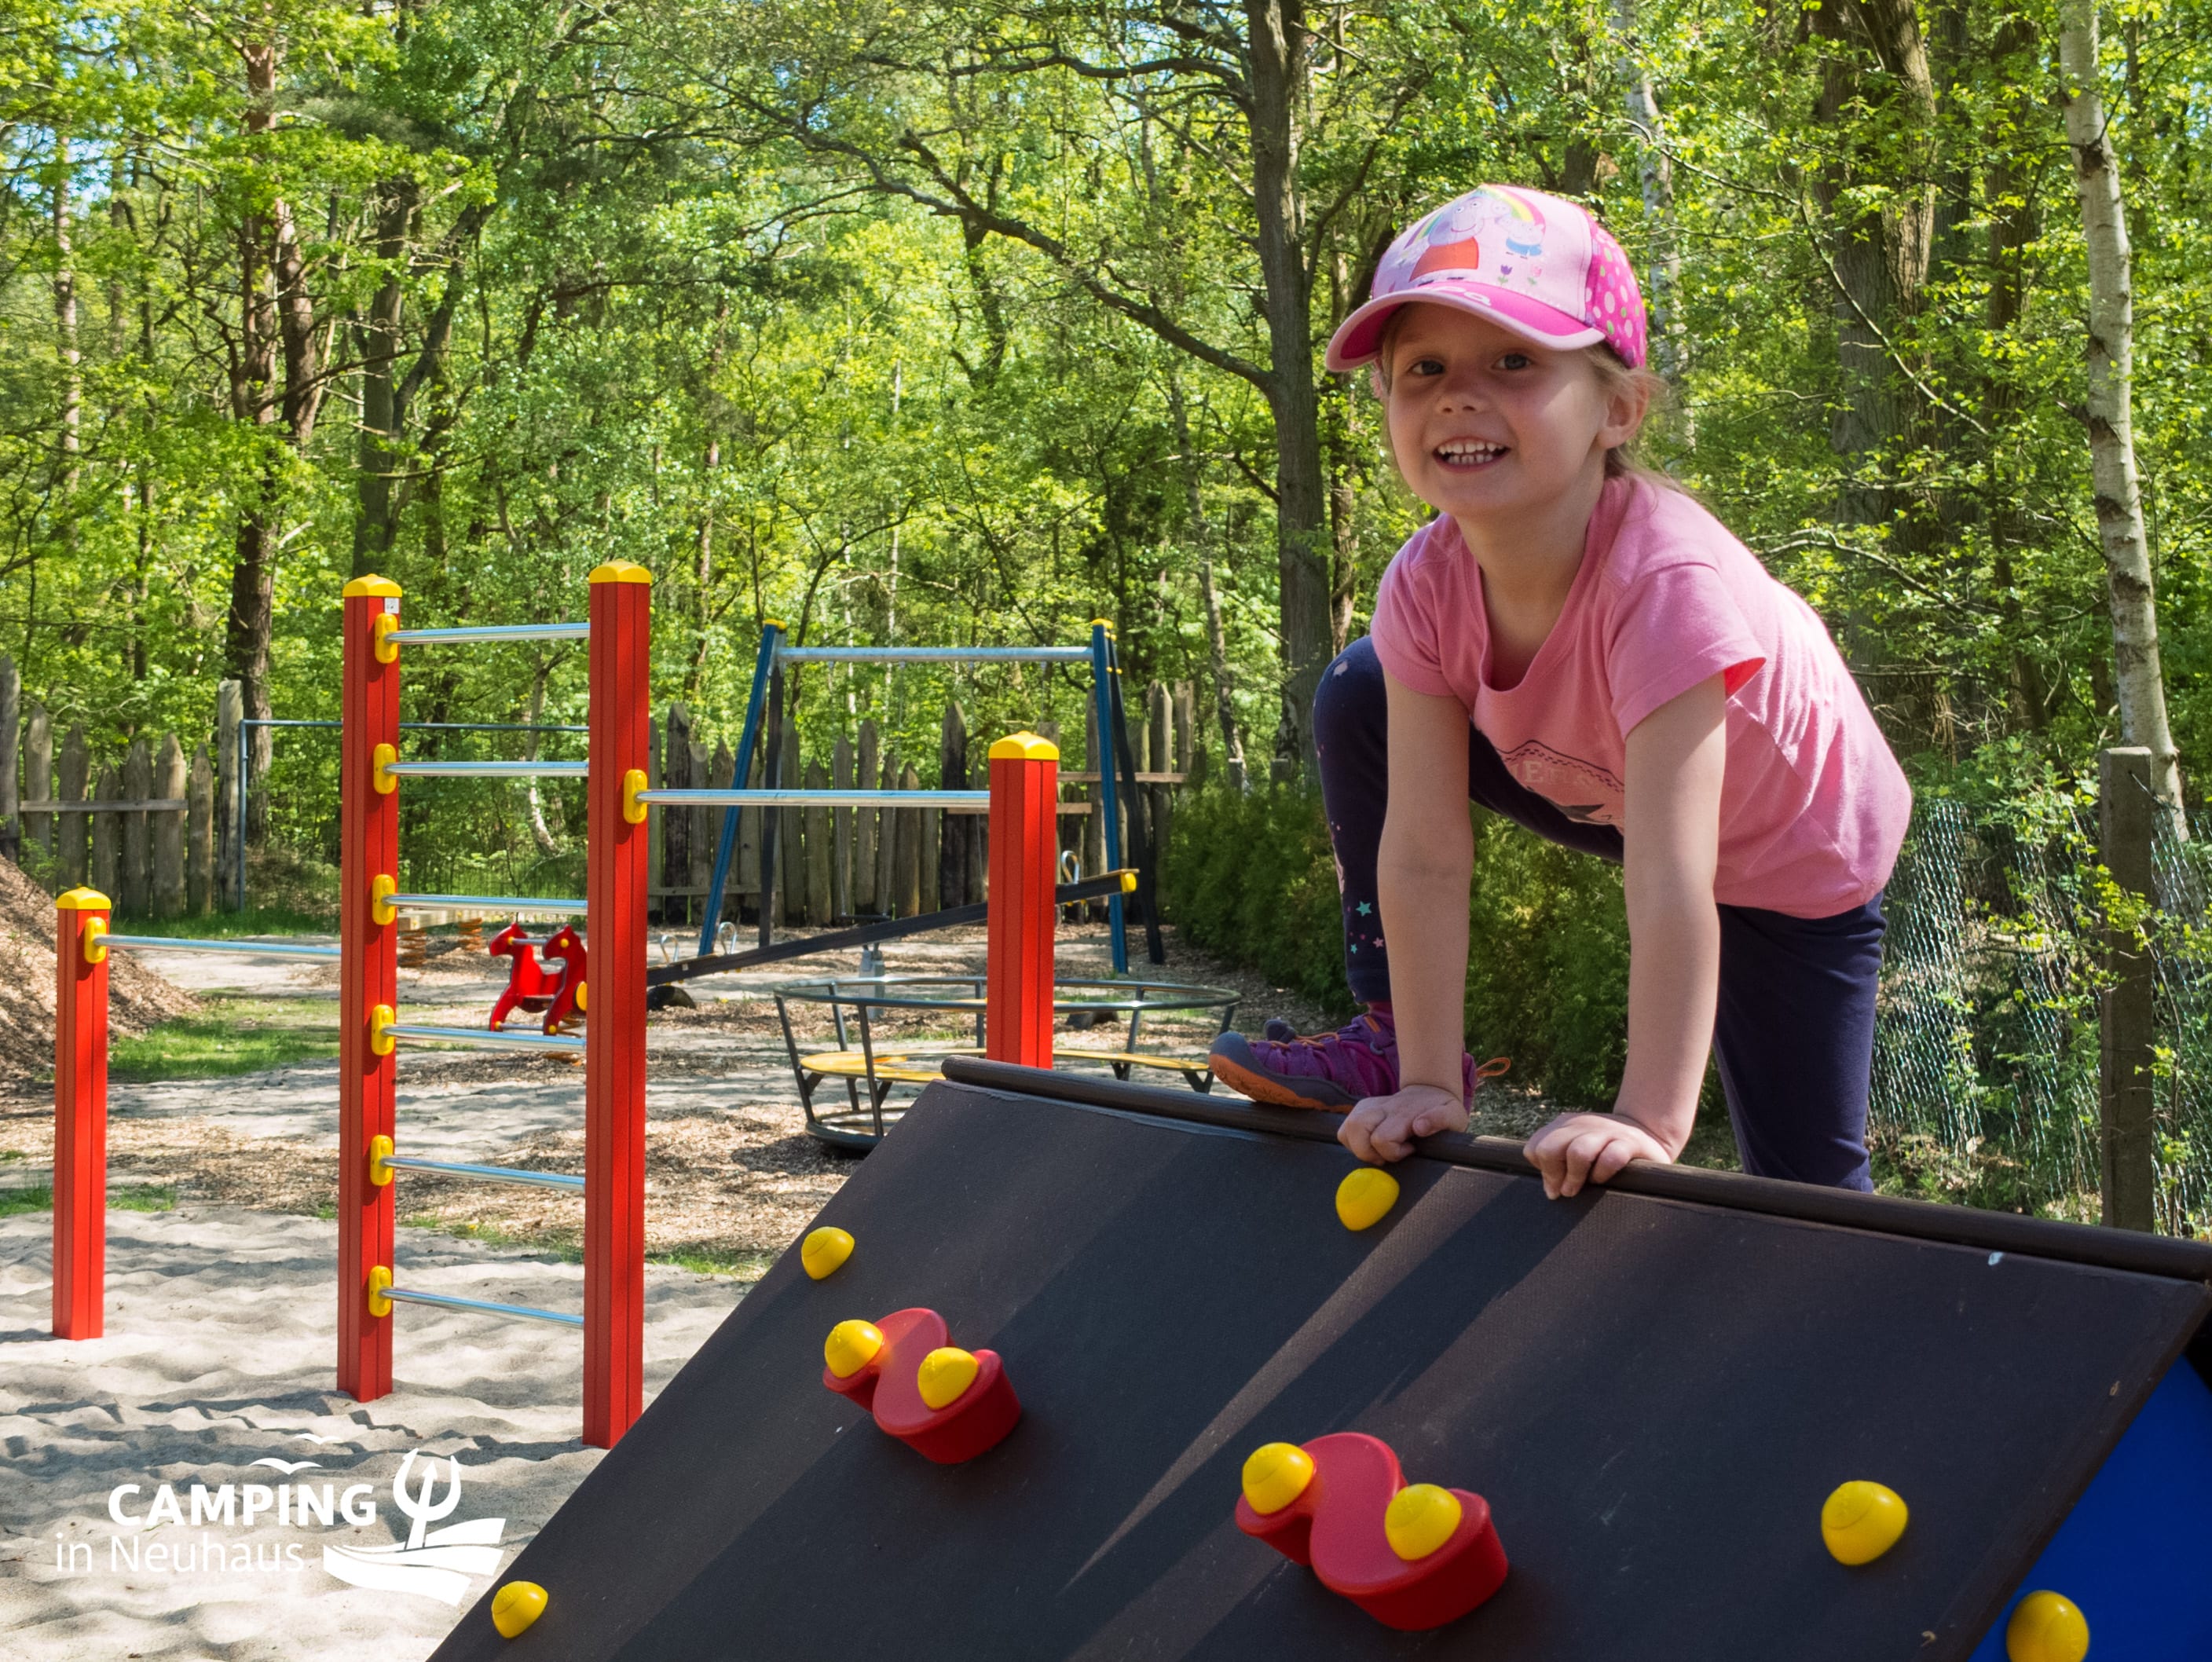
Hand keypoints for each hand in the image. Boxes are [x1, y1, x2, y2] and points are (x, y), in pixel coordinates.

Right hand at [1339, 1085, 1466, 1163]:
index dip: (1393, 1153)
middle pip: (1356, 1129)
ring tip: (1377, 1150)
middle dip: (1368, 1152)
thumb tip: (1419, 1127)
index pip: (1382, 1138)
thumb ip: (1439, 1119)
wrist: (1430, 1090)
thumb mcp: (1452, 1114)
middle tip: (1387, 1154)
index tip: (1409, 1150)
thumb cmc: (1442, 1109)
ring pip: (1347, 1128)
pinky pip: (1345, 1128)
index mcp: (1403, 1113)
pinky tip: (1369, 1144)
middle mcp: (1382, 1107)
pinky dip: (1352, 1141)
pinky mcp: (1362, 1108)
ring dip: (1358, 1147)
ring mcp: (1369, 1106)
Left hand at [1524, 1112, 1674, 1198]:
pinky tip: (1602, 1179)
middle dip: (1553, 1175)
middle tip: (1564, 1191)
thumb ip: (1559, 1163)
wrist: (1648, 1134)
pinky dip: (1602, 1173)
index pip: (1535, 1147)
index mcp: (1565, 1125)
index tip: (1554, 1183)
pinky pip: (1610, 1157)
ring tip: (1578, 1189)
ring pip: (1578, 1152)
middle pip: (1550, 1148)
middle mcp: (1583, 1125)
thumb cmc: (1607, 1150)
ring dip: (1575, 1177)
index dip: (1541, 1169)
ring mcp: (1607, 1131)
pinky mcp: (1630, 1142)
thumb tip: (1550, 1190)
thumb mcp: (1578, 1149)